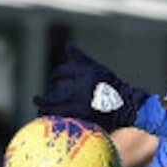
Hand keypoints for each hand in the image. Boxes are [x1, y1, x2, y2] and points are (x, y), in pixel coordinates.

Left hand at [32, 45, 150, 131]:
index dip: (54, 78)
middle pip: (55, 90)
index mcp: (86, 72)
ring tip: (40, 111)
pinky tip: (50, 120)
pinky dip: (55, 118)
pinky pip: (64, 117)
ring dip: (45, 108)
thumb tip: (68, 46)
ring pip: (56, 105)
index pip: (61, 72)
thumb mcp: (98, 69)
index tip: (51, 84)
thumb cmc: (113, 86)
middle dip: (45, 96)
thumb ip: (81, 59)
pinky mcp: (85, 116)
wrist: (129, 106)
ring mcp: (84, 101)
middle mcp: (84, 86)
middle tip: (37, 99)